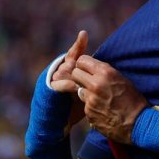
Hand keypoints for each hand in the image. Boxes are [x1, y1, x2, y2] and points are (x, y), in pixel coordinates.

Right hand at [24, 31, 87, 158]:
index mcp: (68, 70)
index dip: (79, 45)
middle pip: (71, 61)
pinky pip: (61, 84)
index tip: (84, 34)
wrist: (54, 124)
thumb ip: (91, 82)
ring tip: (83, 80)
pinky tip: (76, 87)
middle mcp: (60, 71)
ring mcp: (54, 79)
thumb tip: (109, 76)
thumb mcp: (84, 92)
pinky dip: (69, 85)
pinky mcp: (50, 89)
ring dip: (75, 75)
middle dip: (78, 62)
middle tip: (86, 68)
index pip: (74, 54)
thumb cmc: (71, 108)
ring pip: (66, 71)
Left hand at [70, 55, 148, 143]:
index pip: (82, 61)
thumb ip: (105, 73)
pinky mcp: (88, 113)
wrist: (137, 123)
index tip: (87, 68)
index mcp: (106, 73)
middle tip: (88, 81)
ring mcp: (90, 100)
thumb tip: (93, 70)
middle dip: (80, 76)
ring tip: (98, 97)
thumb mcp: (122, 79)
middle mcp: (95, 84)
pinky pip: (85, 105)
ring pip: (79, 90)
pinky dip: (91, 106)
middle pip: (75, 73)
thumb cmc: (133, 100)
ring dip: (86, 92)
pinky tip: (101, 109)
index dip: (84, 65)